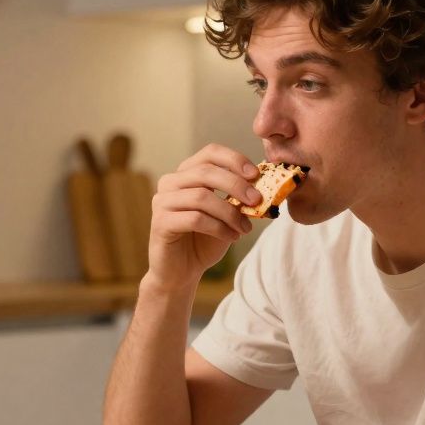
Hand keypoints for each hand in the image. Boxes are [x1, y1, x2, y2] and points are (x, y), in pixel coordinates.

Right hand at [147, 144, 260, 290]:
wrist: (181, 272)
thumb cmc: (204, 240)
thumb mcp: (226, 214)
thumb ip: (238, 198)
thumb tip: (264, 184)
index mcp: (186, 174)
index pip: (210, 153)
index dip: (234, 159)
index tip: (256, 174)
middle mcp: (170, 183)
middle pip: (206, 172)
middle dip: (236, 185)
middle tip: (257, 200)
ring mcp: (162, 202)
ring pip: (201, 196)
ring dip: (229, 212)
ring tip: (245, 228)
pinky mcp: (160, 223)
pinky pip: (195, 219)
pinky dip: (219, 227)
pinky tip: (231, 237)